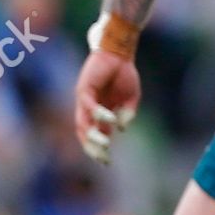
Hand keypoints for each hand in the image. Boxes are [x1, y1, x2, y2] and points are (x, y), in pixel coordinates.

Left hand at [74, 50, 140, 164]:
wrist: (119, 53)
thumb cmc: (124, 73)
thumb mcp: (132, 97)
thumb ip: (128, 113)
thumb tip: (122, 128)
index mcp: (101, 112)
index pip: (96, 135)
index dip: (99, 150)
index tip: (106, 162)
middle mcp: (89, 108)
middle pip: (84, 134)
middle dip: (92, 148)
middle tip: (104, 158)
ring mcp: (85, 100)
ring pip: (82, 124)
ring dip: (92, 137)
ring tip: (105, 145)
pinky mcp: (84, 90)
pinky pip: (89, 106)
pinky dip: (99, 115)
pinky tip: (110, 119)